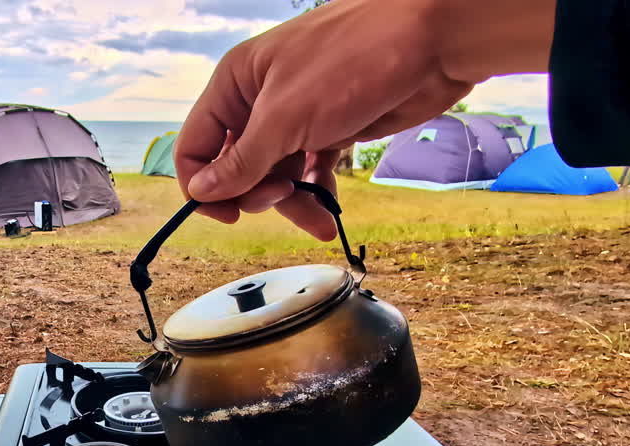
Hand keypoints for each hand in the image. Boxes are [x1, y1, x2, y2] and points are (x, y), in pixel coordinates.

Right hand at [176, 0, 555, 239]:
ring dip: (292, 205)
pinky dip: (317, 194)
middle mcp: (262, 100)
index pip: (197, 145)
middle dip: (257, 193)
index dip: (203, 184)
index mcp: (236, 83)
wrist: (432, 41)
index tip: (227, 214)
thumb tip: (201, 191)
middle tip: (284, 198)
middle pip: (237, 168)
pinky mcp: (332, 130)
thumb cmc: (355, 57)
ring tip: (318, 219)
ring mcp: (298, 116)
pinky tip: (329, 212)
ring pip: (276, 176)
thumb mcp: (286, 117)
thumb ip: (242, 161)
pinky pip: (310, 173)